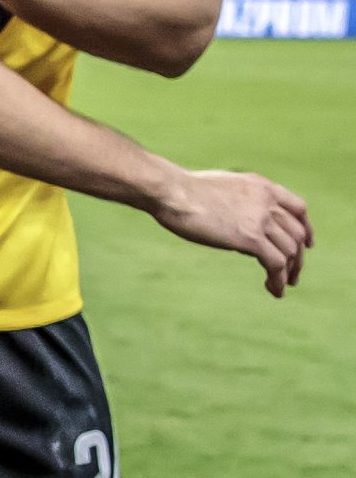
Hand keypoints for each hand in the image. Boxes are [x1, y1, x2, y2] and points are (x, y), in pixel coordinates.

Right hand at [151, 167, 312, 294]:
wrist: (171, 192)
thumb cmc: (181, 190)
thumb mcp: (219, 188)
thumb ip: (237, 201)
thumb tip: (238, 222)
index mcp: (260, 186)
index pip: (298, 208)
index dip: (306, 228)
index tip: (306, 244)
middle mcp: (267, 202)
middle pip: (296, 234)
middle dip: (298, 257)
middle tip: (293, 274)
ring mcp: (261, 220)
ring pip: (289, 252)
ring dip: (290, 272)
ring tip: (282, 286)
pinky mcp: (251, 238)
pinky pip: (276, 264)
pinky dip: (279, 280)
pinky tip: (274, 290)